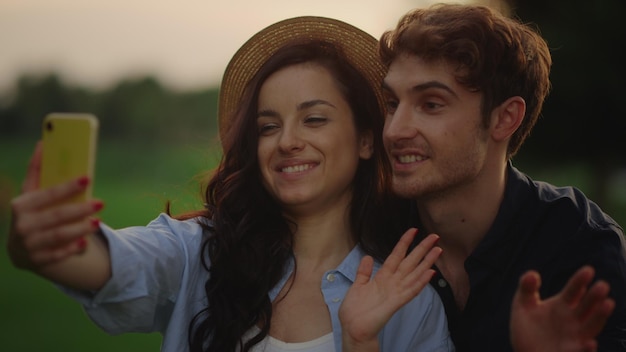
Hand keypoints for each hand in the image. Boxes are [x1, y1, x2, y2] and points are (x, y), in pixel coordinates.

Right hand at [7, 142, 102, 269]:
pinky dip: (72, 249)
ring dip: (80, 228)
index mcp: (21, 205)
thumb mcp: (31, 194)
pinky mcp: (38, 261)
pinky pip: (58, 255)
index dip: (67, 187)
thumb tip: (43, 142)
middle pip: (56, 216)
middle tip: (101, 203)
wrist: (21, 248)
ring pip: (59, 236)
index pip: (47, 194)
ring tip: (98, 222)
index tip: (87, 179)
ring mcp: (29, 245)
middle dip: (79, 209)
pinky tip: (85, 242)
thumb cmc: (32, 212)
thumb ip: (37, 171)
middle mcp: (22, 226)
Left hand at [339, 229, 441, 350]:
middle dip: (422, 249)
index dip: (404, 243)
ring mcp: (396, 292)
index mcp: (382, 277)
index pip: (396, 255)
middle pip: (410, 262)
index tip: (413, 230)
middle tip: (434, 236)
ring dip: (427, 262)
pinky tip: (430, 273)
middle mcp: (392, 283)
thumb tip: (368, 256)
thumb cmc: (355, 310)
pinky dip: (421, 282)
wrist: (353, 328)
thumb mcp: (357, 285)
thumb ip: (364, 271)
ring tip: (438, 250)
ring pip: (415, 274)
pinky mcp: (396, 302)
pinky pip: (411, 290)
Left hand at [510, 266, 614, 351]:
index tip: (588, 270)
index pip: (574, 290)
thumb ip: (526, 288)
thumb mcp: (522, 306)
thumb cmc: (527, 329)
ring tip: (608, 303)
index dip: (580, 281)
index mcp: (562, 304)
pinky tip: (590, 343)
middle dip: (595, 296)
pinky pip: (581, 351)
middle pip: (587, 306)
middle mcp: (573, 319)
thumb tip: (533, 274)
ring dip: (600, 316)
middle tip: (602, 285)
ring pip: (592, 326)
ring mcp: (575, 336)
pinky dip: (586, 349)